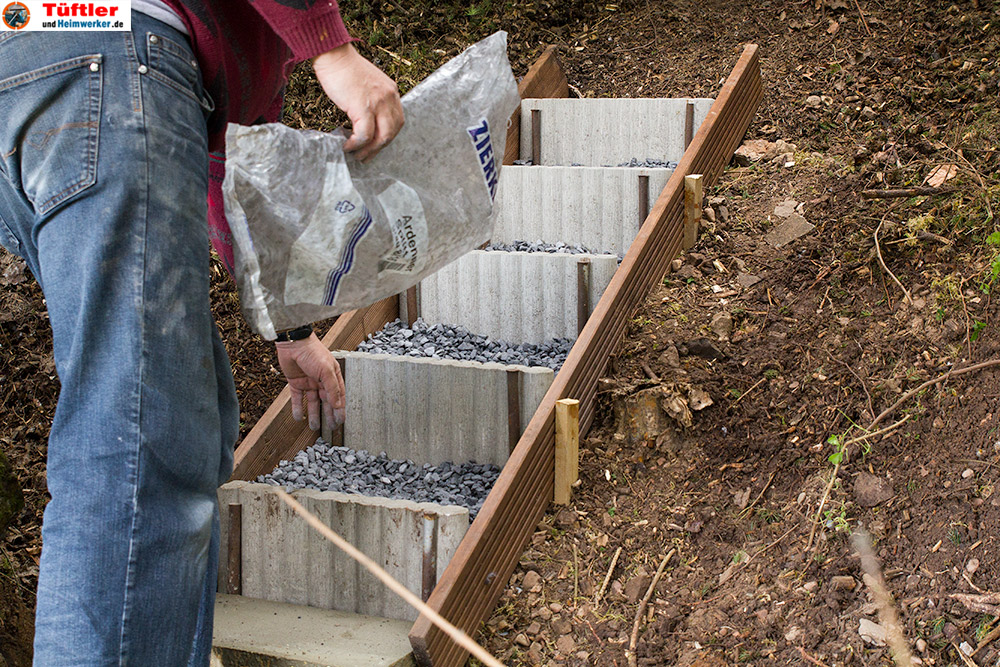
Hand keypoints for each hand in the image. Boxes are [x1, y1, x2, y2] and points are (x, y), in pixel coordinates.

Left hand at [275, 333, 345, 430]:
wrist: (293, 343)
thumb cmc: (313, 352)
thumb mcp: (327, 371)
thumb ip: (332, 389)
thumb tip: (338, 405)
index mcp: (333, 376)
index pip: (339, 396)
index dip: (340, 409)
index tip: (341, 421)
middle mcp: (321, 380)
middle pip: (326, 401)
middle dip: (329, 415)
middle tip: (330, 428)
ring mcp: (309, 382)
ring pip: (313, 402)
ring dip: (314, 414)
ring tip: (314, 427)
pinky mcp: (296, 382)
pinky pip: (297, 399)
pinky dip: (298, 408)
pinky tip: (298, 418)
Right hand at [313, 43, 403, 161]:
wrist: (333, 54)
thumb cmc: (344, 69)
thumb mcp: (367, 84)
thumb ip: (372, 100)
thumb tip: (364, 122)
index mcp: (391, 92)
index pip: (397, 121)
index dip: (387, 137)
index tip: (376, 146)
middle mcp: (389, 97)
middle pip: (392, 132)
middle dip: (379, 148)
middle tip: (366, 157)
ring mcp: (378, 102)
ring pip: (382, 137)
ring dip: (369, 150)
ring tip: (356, 155)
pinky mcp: (363, 107)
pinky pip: (364, 135)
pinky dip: (356, 144)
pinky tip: (347, 146)